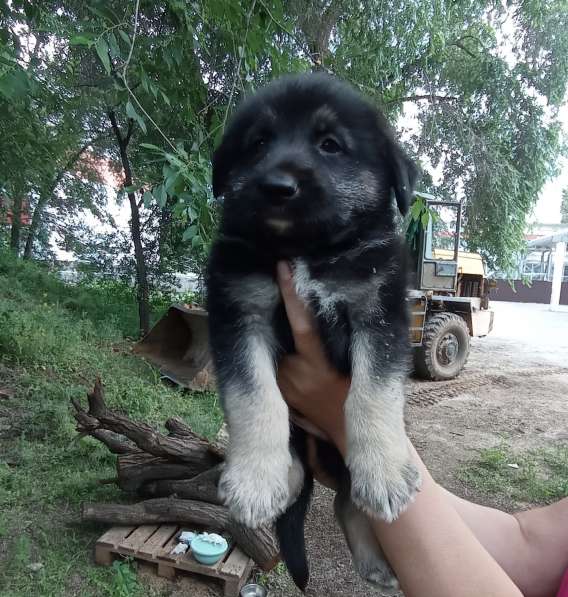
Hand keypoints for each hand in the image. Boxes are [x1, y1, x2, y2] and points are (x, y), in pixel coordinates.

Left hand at [276, 261, 349, 455]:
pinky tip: (304, 374)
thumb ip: (341, 337)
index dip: (291, 295)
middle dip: (289, 321)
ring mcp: (284, 386)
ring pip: (280, 352)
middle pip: (286, 333)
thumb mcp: (356, 362)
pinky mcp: (279, 394)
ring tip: (312, 364)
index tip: (282, 268)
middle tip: (297, 313)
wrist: (347, 433)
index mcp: (320, 363)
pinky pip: (279, 369)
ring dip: (289, 348)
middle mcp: (296, 373)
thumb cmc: (358, 393)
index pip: (303, 323)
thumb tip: (336, 303)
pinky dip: (287, 364)